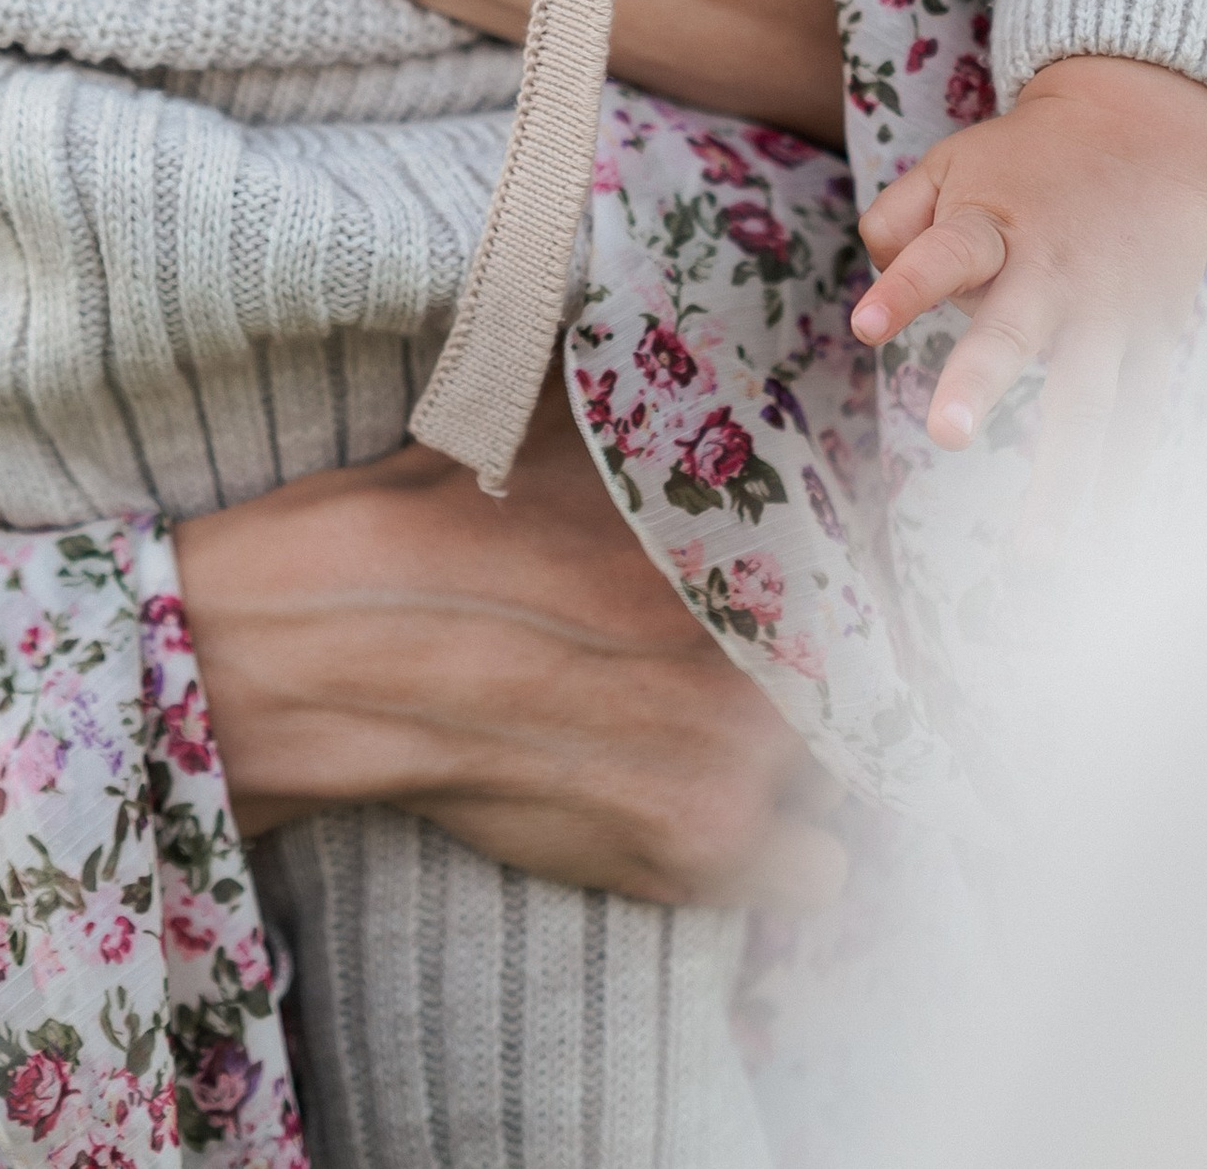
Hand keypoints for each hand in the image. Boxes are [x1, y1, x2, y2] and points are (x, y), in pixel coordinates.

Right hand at [174, 392, 844, 912]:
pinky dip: (791, 847)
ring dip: (812, 748)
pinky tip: (726, 794)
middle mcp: (760, 643)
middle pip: (862, 664)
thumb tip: (719, 335)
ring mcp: (736, 758)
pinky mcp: (697, 851)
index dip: (849, 575)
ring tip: (731, 719)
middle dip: (825, 659)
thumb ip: (655, 390)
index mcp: (738, 533)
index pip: (868, 566)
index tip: (819, 582)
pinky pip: (817, 870)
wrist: (339, 640)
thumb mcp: (558, 417)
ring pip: (849, 764)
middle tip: (763, 650)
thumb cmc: (441, 517)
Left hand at [851, 51, 1206, 549]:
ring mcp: (1110, 314)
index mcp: (993, 224)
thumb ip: (897, 220)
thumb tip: (877, 283)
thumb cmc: (1024, 161)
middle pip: (1016, 332)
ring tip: (1033, 556)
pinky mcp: (1153, 342)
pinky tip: (1101, 546)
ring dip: (1062, 481)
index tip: (865, 326)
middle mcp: (1053, 273)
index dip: (905, 289)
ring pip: (1087, 403)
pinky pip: (1138, 421)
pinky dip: (1122, 482)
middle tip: (945, 436)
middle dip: (981, 383)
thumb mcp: (951, 163)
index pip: (942, 254)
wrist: (1143, 128)